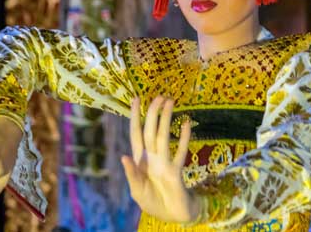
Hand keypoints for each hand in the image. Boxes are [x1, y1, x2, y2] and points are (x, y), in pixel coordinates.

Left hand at [122, 96, 195, 222]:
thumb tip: (124, 156)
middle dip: (153, 113)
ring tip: (171, 102)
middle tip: (160, 96)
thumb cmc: (152, 202)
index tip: (136, 99)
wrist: (171, 215)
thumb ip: (132, 174)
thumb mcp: (137, 191)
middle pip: (151, 131)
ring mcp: (165, 162)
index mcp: (140, 161)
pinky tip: (186, 124)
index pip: (136, 134)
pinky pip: (180, 152)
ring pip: (164, 137)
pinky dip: (183, 138)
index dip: (135, 117)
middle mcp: (152, 157)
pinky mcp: (177, 171)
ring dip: (167, 119)